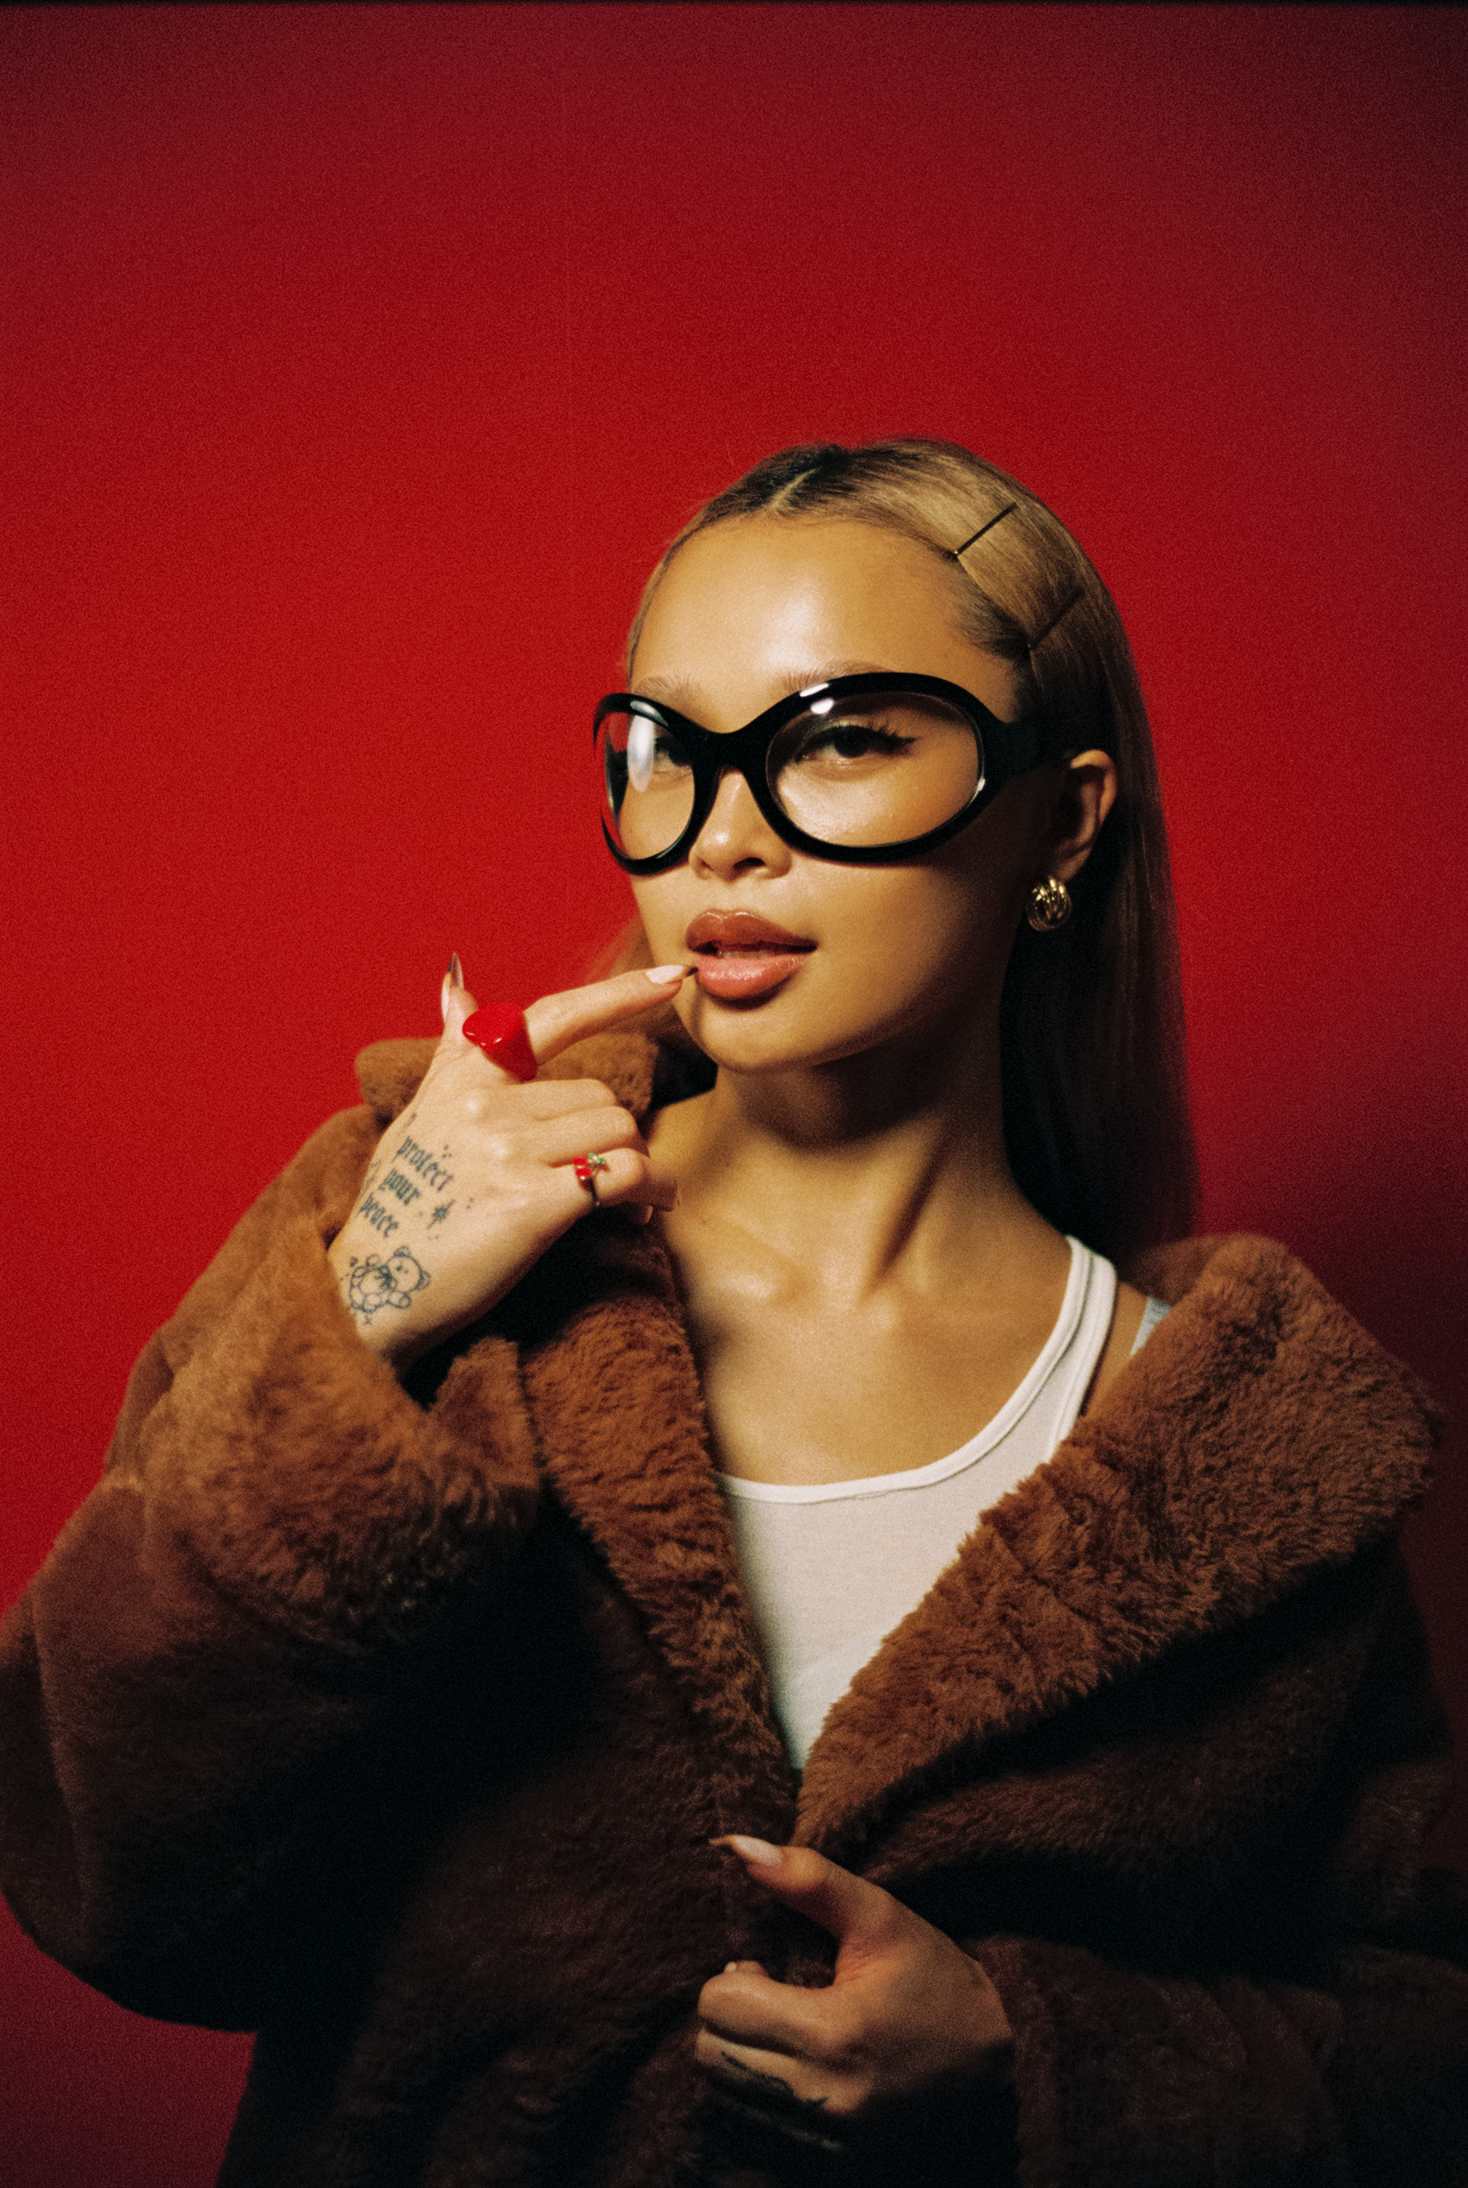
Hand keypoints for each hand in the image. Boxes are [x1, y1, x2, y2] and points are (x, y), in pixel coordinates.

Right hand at [326, 955, 689, 1367]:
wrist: (372, 1292)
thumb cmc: (402, 1207)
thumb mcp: (418, 1117)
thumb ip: (452, 1051)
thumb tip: (457, 979)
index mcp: (464, 1077)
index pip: (551, 1017)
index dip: (617, 995)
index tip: (671, 977)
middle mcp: (484, 1103)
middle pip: (601, 1095)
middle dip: (615, 1137)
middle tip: (612, 1178)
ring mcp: (507, 1151)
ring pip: (620, 1130)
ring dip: (639, 1168)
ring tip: (628, 1204)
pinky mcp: (533, 1203)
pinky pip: (626, 1174)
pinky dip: (652, 1192)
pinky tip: (646, 1214)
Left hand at [695, 1837, 1014, 2153]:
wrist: (990, 2060)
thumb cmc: (930, 1977)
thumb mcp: (878, 1915)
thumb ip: (806, 1879)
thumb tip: (735, 1847)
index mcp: (832, 2033)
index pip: (718, 2008)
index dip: (734, 1978)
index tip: (767, 1969)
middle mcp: (822, 2098)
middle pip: (710, 2057)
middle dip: (728, 2019)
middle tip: (769, 1998)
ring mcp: (825, 2140)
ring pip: (726, 2096)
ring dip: (740, 2058)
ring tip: (784, 2030)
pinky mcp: (829, 2162)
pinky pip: (754, 2127)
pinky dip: (760, 2095)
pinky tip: (794, 2068)